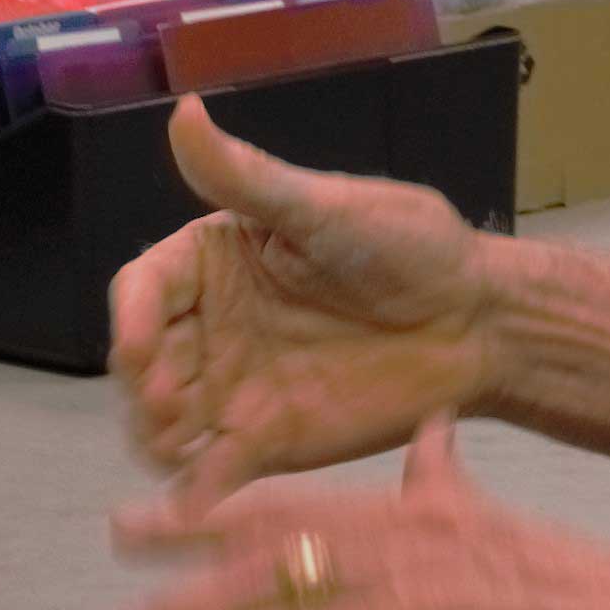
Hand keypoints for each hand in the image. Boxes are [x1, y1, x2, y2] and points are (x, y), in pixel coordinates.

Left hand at [102, 423, 609, 609]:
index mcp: (438, 515)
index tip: (178, 502)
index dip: (241, 500)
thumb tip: (431, 446)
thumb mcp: (517, 541)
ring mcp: (414, 577)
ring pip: (277, 584)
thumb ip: (460, 496)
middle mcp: (414, 534)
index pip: (321, 500)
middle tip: (119, 535)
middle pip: (281, 526)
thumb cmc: (598, 609)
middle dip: (191, 534)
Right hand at [109, 105, 499, 516]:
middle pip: (141, 363)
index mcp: (217, 262)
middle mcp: (211, 326)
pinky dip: (192, 488)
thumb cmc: (414, 247)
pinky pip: (208, 470)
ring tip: (181, 445)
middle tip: (169, 405)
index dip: (129, 321)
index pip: (142, 289)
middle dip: (142, 388)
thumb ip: (251, 179)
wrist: (481, 321)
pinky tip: (197, 497)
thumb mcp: (332, 208)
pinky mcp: (261, 440)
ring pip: (160, 421)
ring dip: (155, 438)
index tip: (140, 349)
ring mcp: (231, 386)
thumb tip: (184, 112)